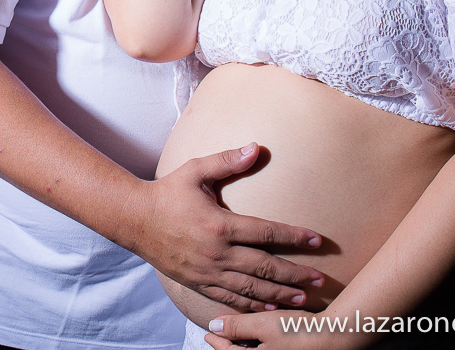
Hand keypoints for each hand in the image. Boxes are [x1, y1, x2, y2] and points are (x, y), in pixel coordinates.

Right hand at [132, 144, 324, 310]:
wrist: (134, 219)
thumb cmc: (167, 192)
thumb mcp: (195, 170)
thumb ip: (227, 160)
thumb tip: (256, 147)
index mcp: (219, 225)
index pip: (266, 232)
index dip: (294, 237)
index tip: (317, 240)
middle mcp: (216, 252)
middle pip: (265, 267)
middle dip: (295, 274)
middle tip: (319, 279)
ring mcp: (207, 271)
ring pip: (251, 288)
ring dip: (280, 294)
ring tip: (303, 298)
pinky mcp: (198, 282)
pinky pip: (230, 297)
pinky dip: (252, 304)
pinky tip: (269, 306)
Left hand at [204, 310, 358, 349]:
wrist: (335, 337)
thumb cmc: (299, 332)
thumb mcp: (264, 324)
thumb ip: (236, 326)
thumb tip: (212, 327)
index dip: (217, 342)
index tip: (207, 334)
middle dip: (230, 347)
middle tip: (218, 337)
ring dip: (245, 347)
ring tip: (237, 336)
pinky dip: (260, 347)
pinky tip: (260, 337)